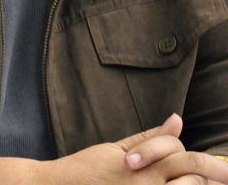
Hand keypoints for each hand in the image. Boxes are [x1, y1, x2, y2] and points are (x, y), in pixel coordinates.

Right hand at [0, 114, 227, 184]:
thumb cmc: (83, 170)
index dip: (199, 157)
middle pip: (193, 175)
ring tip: (198, 183)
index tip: (215, 164)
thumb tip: (177, 120)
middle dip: (215, 173)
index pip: (182, 153)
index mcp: (141, 164)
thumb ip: (149, 138)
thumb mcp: (114, 149)